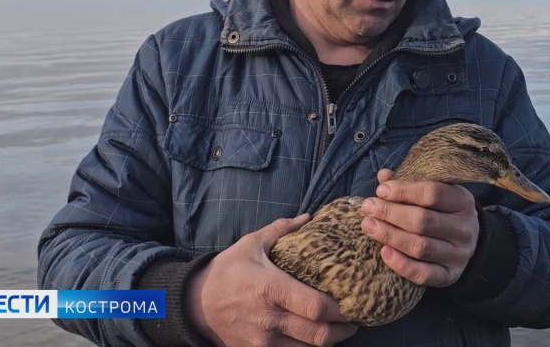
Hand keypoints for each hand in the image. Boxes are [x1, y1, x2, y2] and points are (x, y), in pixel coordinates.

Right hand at [186, 215, 357, 346]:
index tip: (353, 304)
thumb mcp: (251, 244)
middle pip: (319, 335)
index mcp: (272, 289)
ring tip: (340, 330)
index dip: (340, 311)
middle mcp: (270, 319)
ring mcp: (264, 341)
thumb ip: (281, 230)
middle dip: (343, 331)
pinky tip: (315, 338)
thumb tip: (308, 216)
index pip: (317, 307)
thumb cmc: (226, 271)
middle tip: (354, 321)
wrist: (195, 304)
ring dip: (327, 341)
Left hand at [360, 169, 479, 287]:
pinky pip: (423, 274)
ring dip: (390, 236)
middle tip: (368, 208)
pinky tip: (384, 252)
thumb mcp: (435, 193)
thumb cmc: (443, 212)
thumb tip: (383, 176)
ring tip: (368, 226)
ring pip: (420, 247)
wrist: (467, 243)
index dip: (404, 191)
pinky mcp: (449, 276)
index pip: (432, 194)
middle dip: (390, 213)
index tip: (381, 191)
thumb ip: (410, 184)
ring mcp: (458, 255)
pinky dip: (402, 265)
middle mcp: (464, 229)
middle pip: (423, 221)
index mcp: (462, 202)